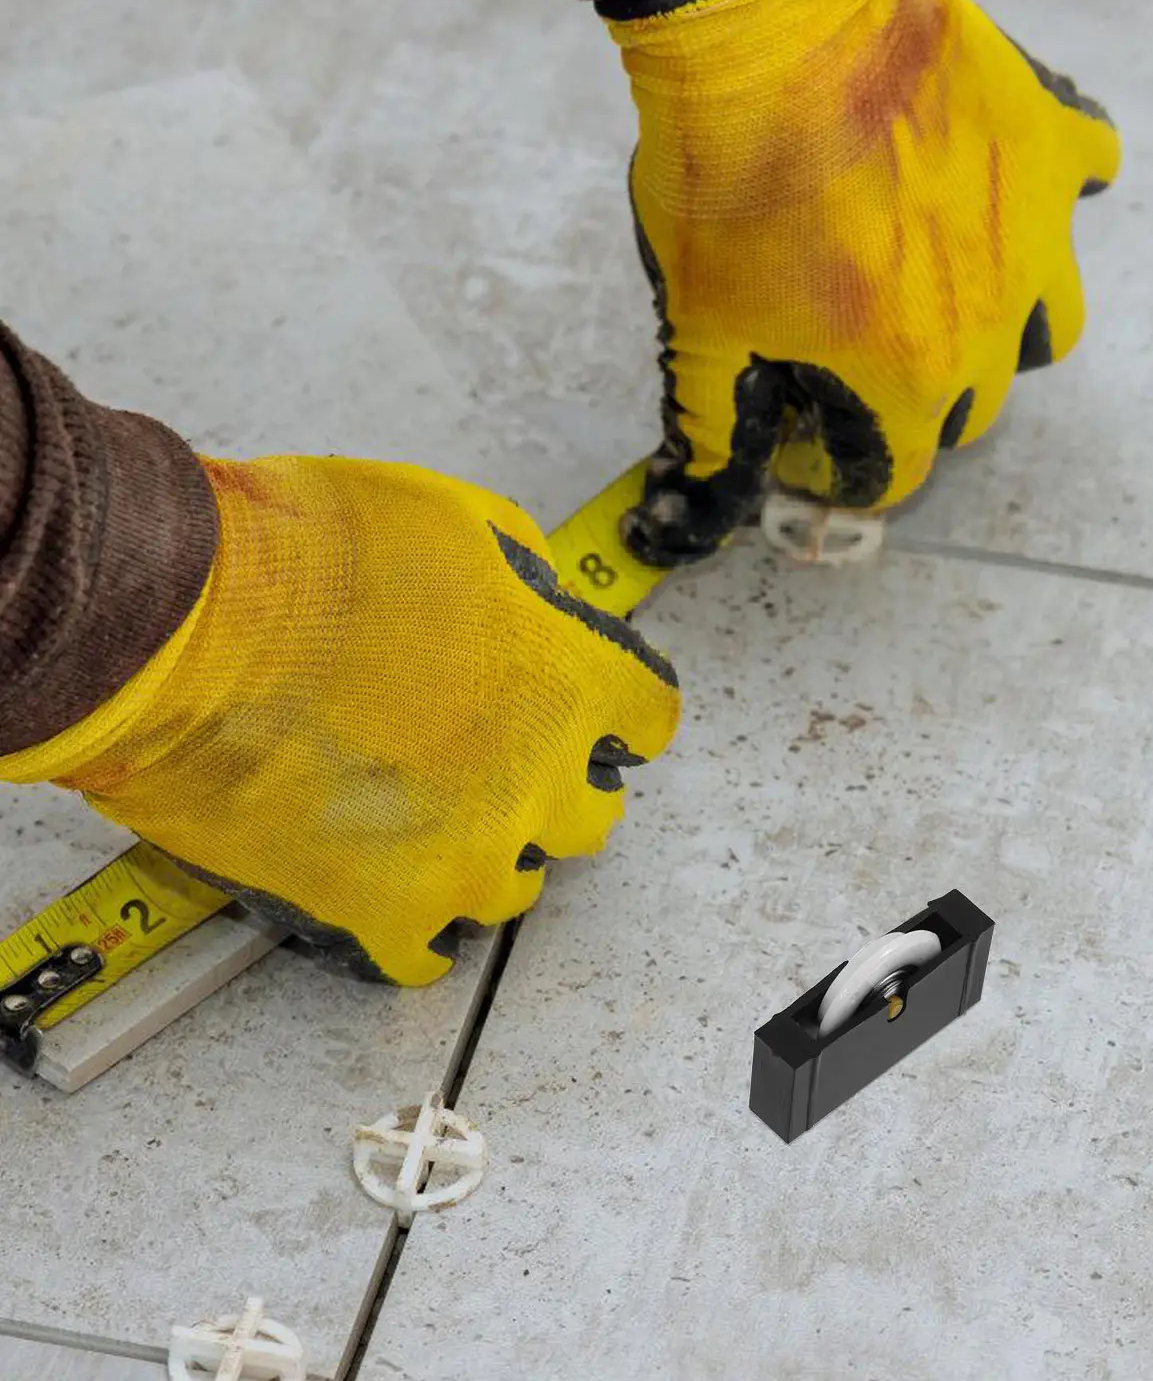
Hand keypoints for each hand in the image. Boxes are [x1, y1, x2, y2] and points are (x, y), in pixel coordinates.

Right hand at [0, 457, 679, 984]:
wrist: (180, 622)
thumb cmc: (309, 555)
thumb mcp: (457, 519)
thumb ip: (525, 581)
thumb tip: (536, 612)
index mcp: (563, 682)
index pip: (649, 717)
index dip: (621, 711)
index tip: (601, 715)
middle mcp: (531, 782)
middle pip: (588, 817)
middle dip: (556, 787)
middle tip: (505, 763)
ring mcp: (459, 857)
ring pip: (513, 887)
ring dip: (486, 854)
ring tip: (432, 822)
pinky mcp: (375, 910)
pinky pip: (426, 956)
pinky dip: (415, 929)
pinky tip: (393, 897)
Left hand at [607, 0, 1119, 566]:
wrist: (777, 25)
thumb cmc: (732, 181)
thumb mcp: (700, 321)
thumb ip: (711, 425)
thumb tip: (695, 504)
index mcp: (909, 379)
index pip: (895, 474)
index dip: (844, 468)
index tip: (811, 435)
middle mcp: (994, 325)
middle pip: (970, 410)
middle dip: (912, 404)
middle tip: (852, 354)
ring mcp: (1038, 234)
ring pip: (1047, 329)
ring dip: (1000, 333)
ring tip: (941, 290)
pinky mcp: (1053, 144)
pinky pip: (1092, 180)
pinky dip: (1052, 196)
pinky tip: (1001, 181)